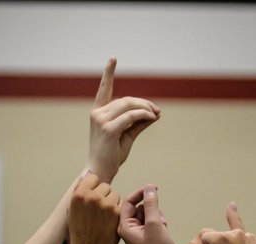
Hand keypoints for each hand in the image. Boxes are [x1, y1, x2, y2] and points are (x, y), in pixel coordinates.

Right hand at [68, 172, 120, 243]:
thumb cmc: (79, 232)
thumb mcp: (72, 209)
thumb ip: (81, 191)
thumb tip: (90, 174)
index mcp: (79, 194)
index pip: (93, 178)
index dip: (94, 188)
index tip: (94, 197)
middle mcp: (93, 197)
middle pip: (105, 186)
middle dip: (104, 195)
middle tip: (99, 210)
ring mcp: (106, 204)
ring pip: (115, 195)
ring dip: (112, 203)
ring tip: (104, 217)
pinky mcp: (117, 213)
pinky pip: (121, 205)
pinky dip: (117, 212)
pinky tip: (109, 222)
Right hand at [86, 58, 160, 182]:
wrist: (101, 172)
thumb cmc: (112, 156)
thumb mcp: (126, 136)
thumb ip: (138, 123)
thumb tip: (155, 113)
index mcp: (99, 113)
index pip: (104, 89)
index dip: (108, 73)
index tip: (113, 58)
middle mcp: (97, 113)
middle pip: (126, 100)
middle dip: (144, 103)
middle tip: (157, 110)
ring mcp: (101, 120)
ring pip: (129, 105)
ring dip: (146, 108)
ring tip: (156, 114)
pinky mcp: (109, 129)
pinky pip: (131, 116)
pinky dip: (144, 115)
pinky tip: (152, 118)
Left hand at [119, 184, 179, 243]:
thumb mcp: (155, 223)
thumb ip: (151, 203)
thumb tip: (149, 187)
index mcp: (124, 227)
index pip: (129, 202)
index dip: (141, 193)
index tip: (153, 188)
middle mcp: (128, 228)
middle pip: (139, 207)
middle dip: (152, 210)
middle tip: (158, 220)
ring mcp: (137, 232)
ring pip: (147, 213)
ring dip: (157, 216)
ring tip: (161, 228)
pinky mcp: (146, 234)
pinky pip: (152, 220)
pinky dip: (159, 222)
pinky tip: (163, 231)